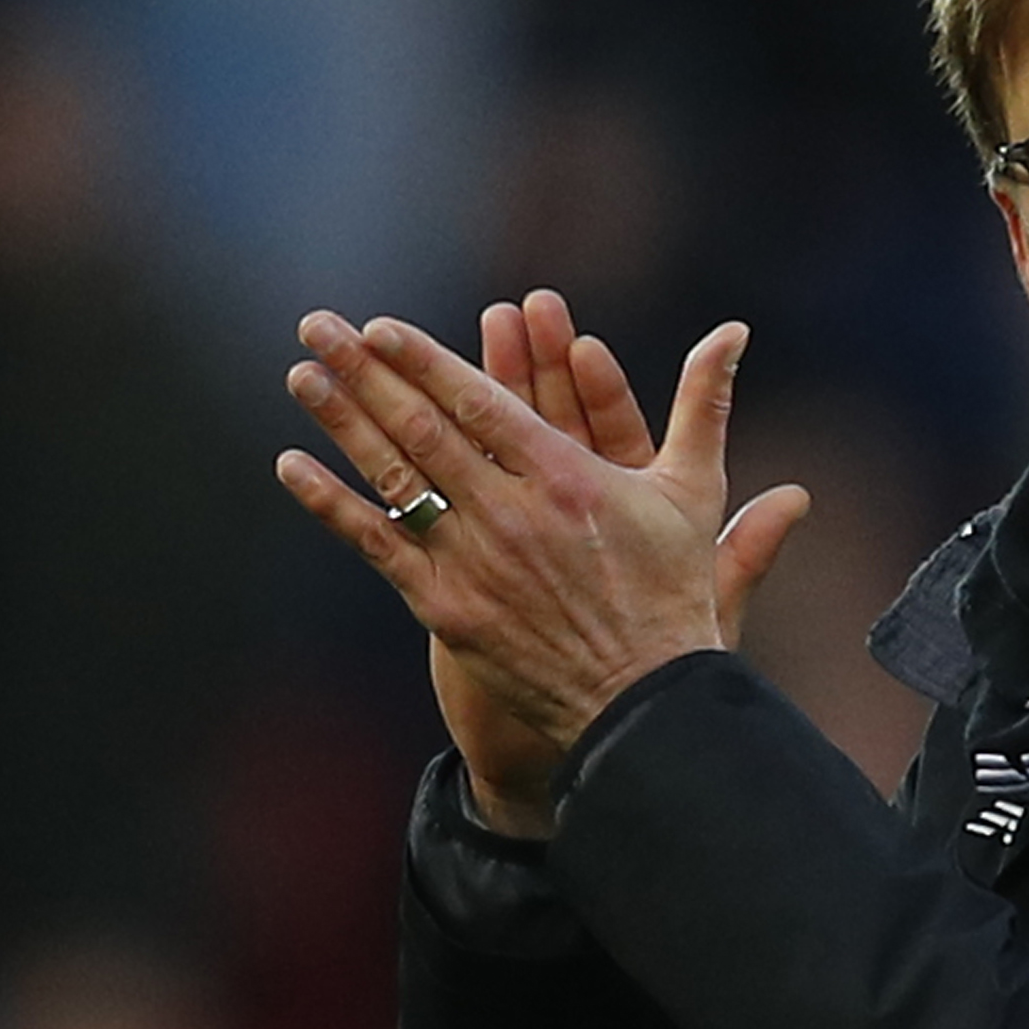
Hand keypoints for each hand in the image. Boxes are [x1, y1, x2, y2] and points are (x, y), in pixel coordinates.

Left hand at [277, 296, 808, 832]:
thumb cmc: (672, 593)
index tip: (379, 327)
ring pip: (395, 477)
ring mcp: (474, 561)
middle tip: (316, 326)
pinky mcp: (448, 609)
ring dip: (343, 421)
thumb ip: (705, 403)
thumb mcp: (696, 490)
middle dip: (365, 373)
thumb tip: (734, 331)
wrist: (642, 702)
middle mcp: (513, 512)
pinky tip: (294, 467)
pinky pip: (379, 546)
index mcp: (569, 476)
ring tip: (302, 376)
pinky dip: (333, 505)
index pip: (482, 403)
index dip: (426, 361)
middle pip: (423, 428)